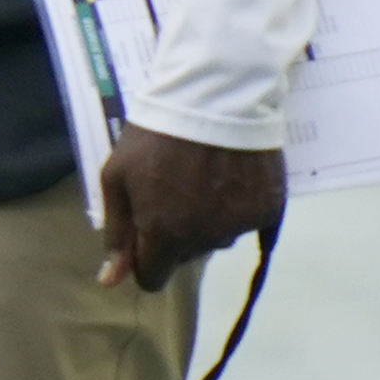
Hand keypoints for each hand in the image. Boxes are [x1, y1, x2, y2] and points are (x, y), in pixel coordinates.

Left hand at [96, 124, 283, 291]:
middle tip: (172, 189)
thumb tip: (111, 281)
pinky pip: (246, 222)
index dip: (144, 260)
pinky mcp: (268, 211)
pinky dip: (236, 206)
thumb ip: (117, 232)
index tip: (144, 234)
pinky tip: (229, 176)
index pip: (153, 277)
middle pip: (185, 255)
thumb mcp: (117, 176)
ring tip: (200, 176)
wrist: (214, 99)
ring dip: (206, 220)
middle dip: (175, 234)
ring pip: (216, 238)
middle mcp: (205, 239)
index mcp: (164, 235)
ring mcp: (239, 226)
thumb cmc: (156, 136)